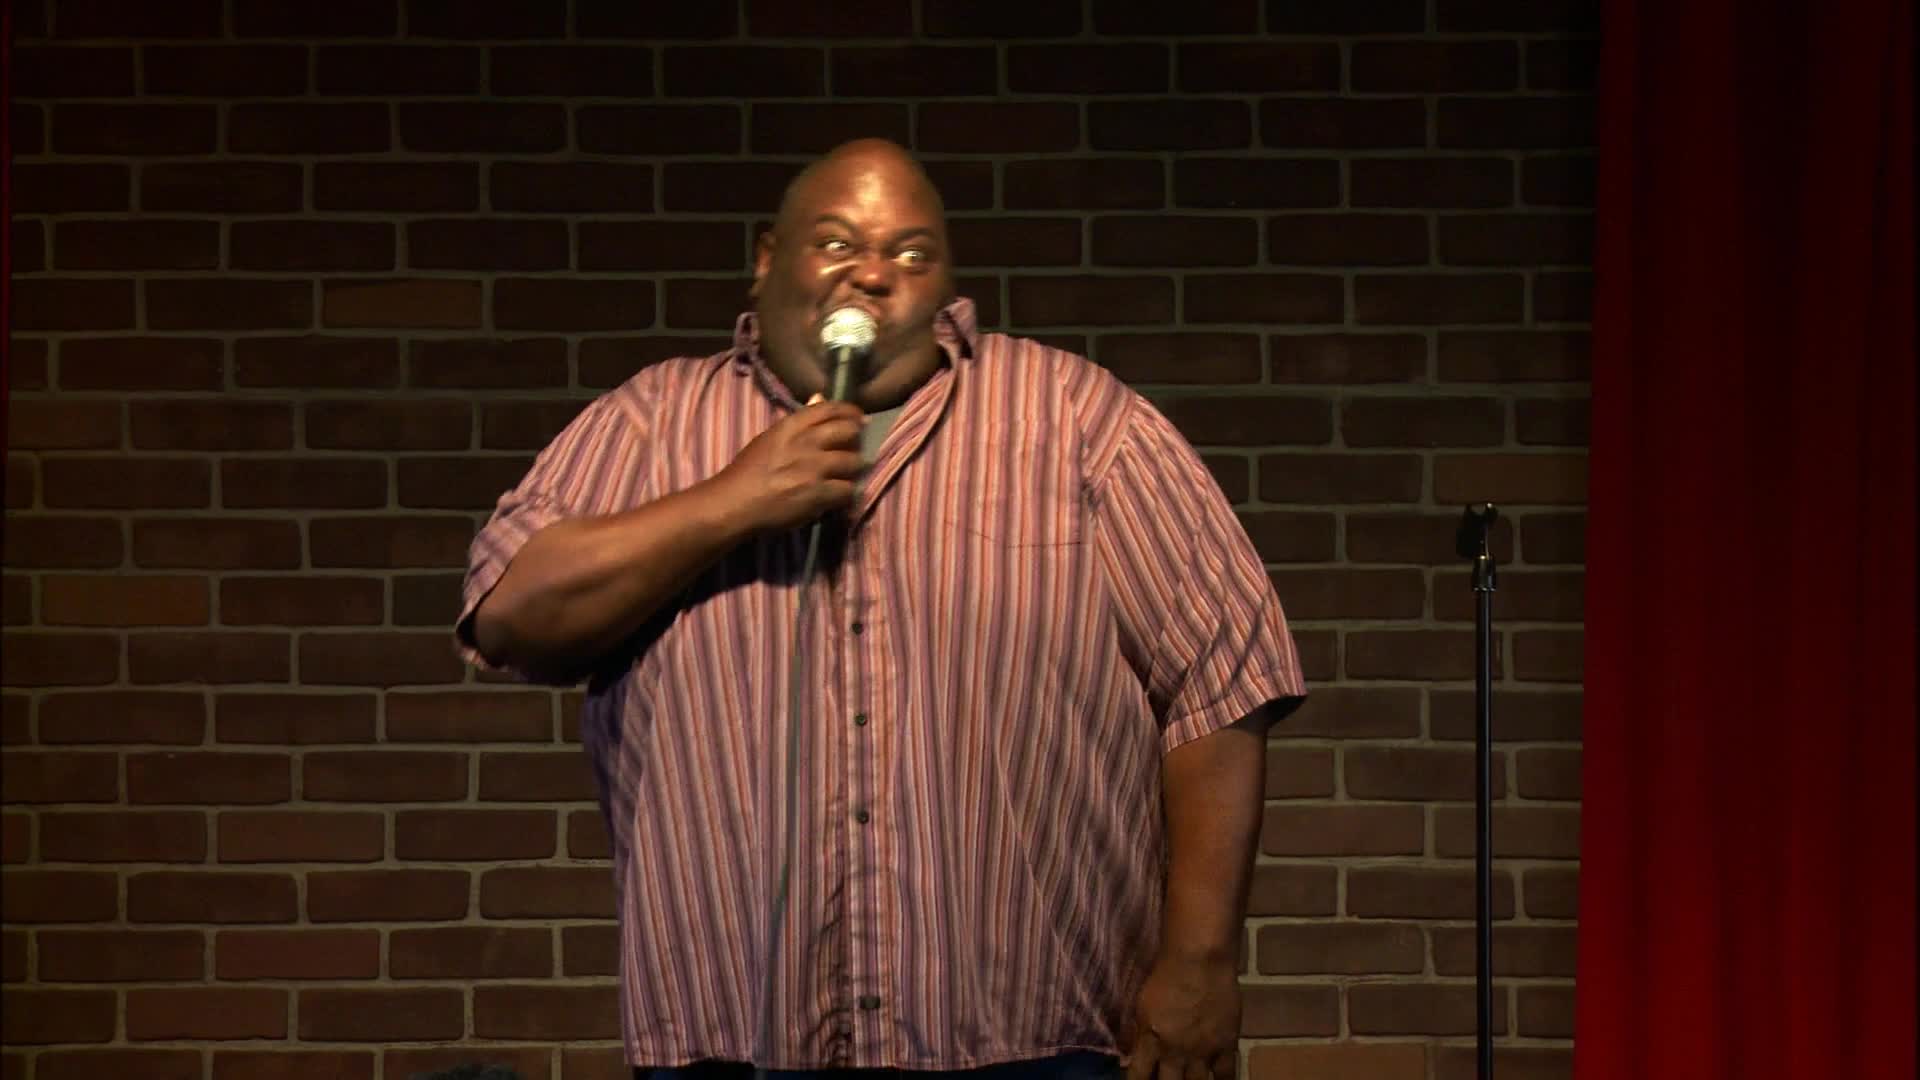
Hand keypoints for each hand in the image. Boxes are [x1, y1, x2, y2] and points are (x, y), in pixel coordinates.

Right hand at [712, 395, 864, 532]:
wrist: (735, 503)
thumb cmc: (748, 471)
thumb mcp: (770, 437)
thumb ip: (798, 421)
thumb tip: (820, 397)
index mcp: (790, 426)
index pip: (829, 409)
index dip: (849, 412)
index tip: (858, 418)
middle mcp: (805, 442)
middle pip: (848, 431)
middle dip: (857, 438)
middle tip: (856, 447)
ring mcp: (813, 468)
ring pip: (853, 462)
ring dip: (854, 469)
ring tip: (849, 475)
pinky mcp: (818, 494)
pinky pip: (848, 490)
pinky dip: (848, 494)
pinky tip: (842, 497)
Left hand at [1121, 954, 1239, 1079]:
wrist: (1200, 959)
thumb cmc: (1165, 976)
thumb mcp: (1141, 1005)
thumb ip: (1136, 1033)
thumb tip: (1127, 1053)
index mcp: (1151, 1041)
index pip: (1138, 1077)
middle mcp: (1175, 1052)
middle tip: (1166, 1079)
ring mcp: (1203, 1051)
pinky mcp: (1227, 1045)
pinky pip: (1226, 1075)